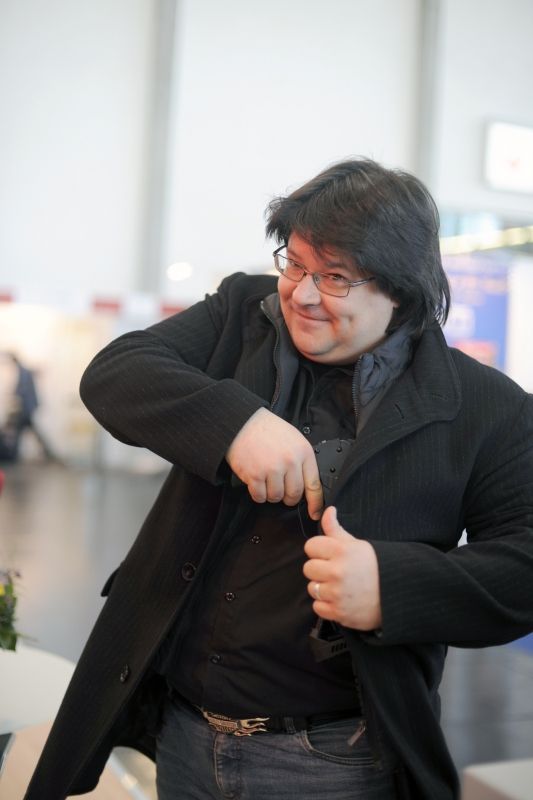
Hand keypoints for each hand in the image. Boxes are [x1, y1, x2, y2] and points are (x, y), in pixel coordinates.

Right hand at [225, 407, 322, 519]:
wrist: (242, 423)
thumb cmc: (268, 431)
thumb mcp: (293, 438)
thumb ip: (301, 460)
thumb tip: (306, 485)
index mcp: (303, 452)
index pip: (314, 484)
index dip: (315, 503)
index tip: (314, 513)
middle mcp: (290, 461)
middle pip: (294, 495)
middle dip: (288, 497)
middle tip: (281, 489)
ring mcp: (272, 469)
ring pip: (276, 497)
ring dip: (270, 494)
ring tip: (265, 480)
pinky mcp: (255, 475)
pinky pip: (260, 497)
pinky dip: (257, 493)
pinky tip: (255, 481)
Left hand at [303, 506, 381, 629]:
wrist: (399, 593)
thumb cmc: (377, 566)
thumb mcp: (357, 544)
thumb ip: (336, 529)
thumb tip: (328, 511)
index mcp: (342, 551)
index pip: (310, 546)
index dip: (319, 551)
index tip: (330, 556)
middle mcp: (337, 572)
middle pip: (308, 568)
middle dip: (320, 570)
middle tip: (336, 572)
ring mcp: (337, 594)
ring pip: (312, 588)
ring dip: (323, 588)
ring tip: (340, 586)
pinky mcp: (339, 613)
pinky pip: (317, 607)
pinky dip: (327, 605)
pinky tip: (340, 600)